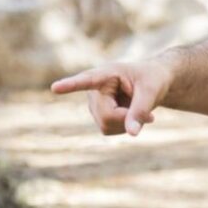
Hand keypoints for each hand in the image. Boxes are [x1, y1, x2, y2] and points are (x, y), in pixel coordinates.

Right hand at [50, 58, 172, 135]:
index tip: (55, 87)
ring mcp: (93, 103)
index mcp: (107, 73)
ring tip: (139, 110)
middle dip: (128, 118)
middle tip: (150, 114)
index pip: (87, 80)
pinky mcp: (97, 115)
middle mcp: (93, 88)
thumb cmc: (153, 80)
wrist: (152, 83)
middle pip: (106, 115)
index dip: (71, 85)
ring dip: (127, 123)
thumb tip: (132, 134)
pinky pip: (108, 130)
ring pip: (106, 125)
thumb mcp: (152, 92)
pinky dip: (124, 127)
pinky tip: (131, 116)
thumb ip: (141, 110)